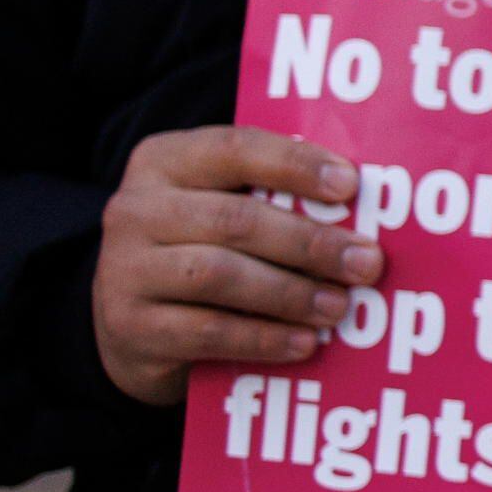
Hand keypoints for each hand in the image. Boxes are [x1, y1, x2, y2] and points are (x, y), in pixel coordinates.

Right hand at [90, 128, 378, 409]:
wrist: (133, 324)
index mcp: (164, 161)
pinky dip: (264, 338)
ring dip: (290, 294)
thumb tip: (362, 212)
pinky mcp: (130, 325)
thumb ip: (274, 198)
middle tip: (366, 263)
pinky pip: (207, 331)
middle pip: (234, 220)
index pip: (234, 148)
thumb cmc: (202, 249)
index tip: (350, 185)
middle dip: (310, 243)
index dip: (294, 164)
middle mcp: (136, 209)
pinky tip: (305, 343)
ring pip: (219, 276)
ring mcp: (124, 268)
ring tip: (340, 307)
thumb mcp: (225, 209)